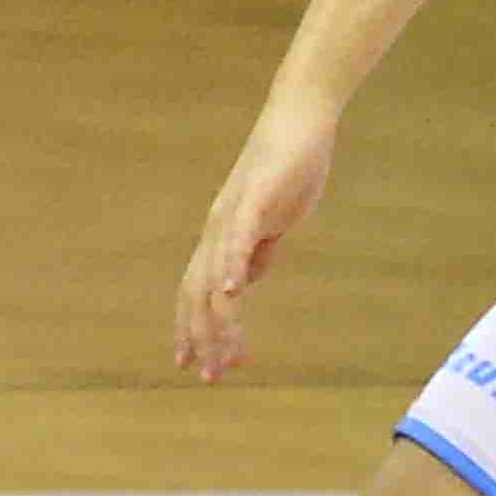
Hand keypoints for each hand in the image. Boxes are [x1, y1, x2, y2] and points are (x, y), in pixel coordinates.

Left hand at [175, 98, 338, 382]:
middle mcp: (217, 228)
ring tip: (223, 355)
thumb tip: (246, 281)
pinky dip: (233, 266)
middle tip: (210, 377)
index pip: (198, 291)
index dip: (194, 329)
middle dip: (202, 338)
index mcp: (222, 236)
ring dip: (218, 319)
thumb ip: (259, 249)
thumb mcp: (274, 220)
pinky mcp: (255, 196)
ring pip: (215, 275)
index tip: (196, 365)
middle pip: (198, 293)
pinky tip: (233, 295)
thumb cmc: (291, 166)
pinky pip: (238, 237)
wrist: (301, 117)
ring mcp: (232, 213)